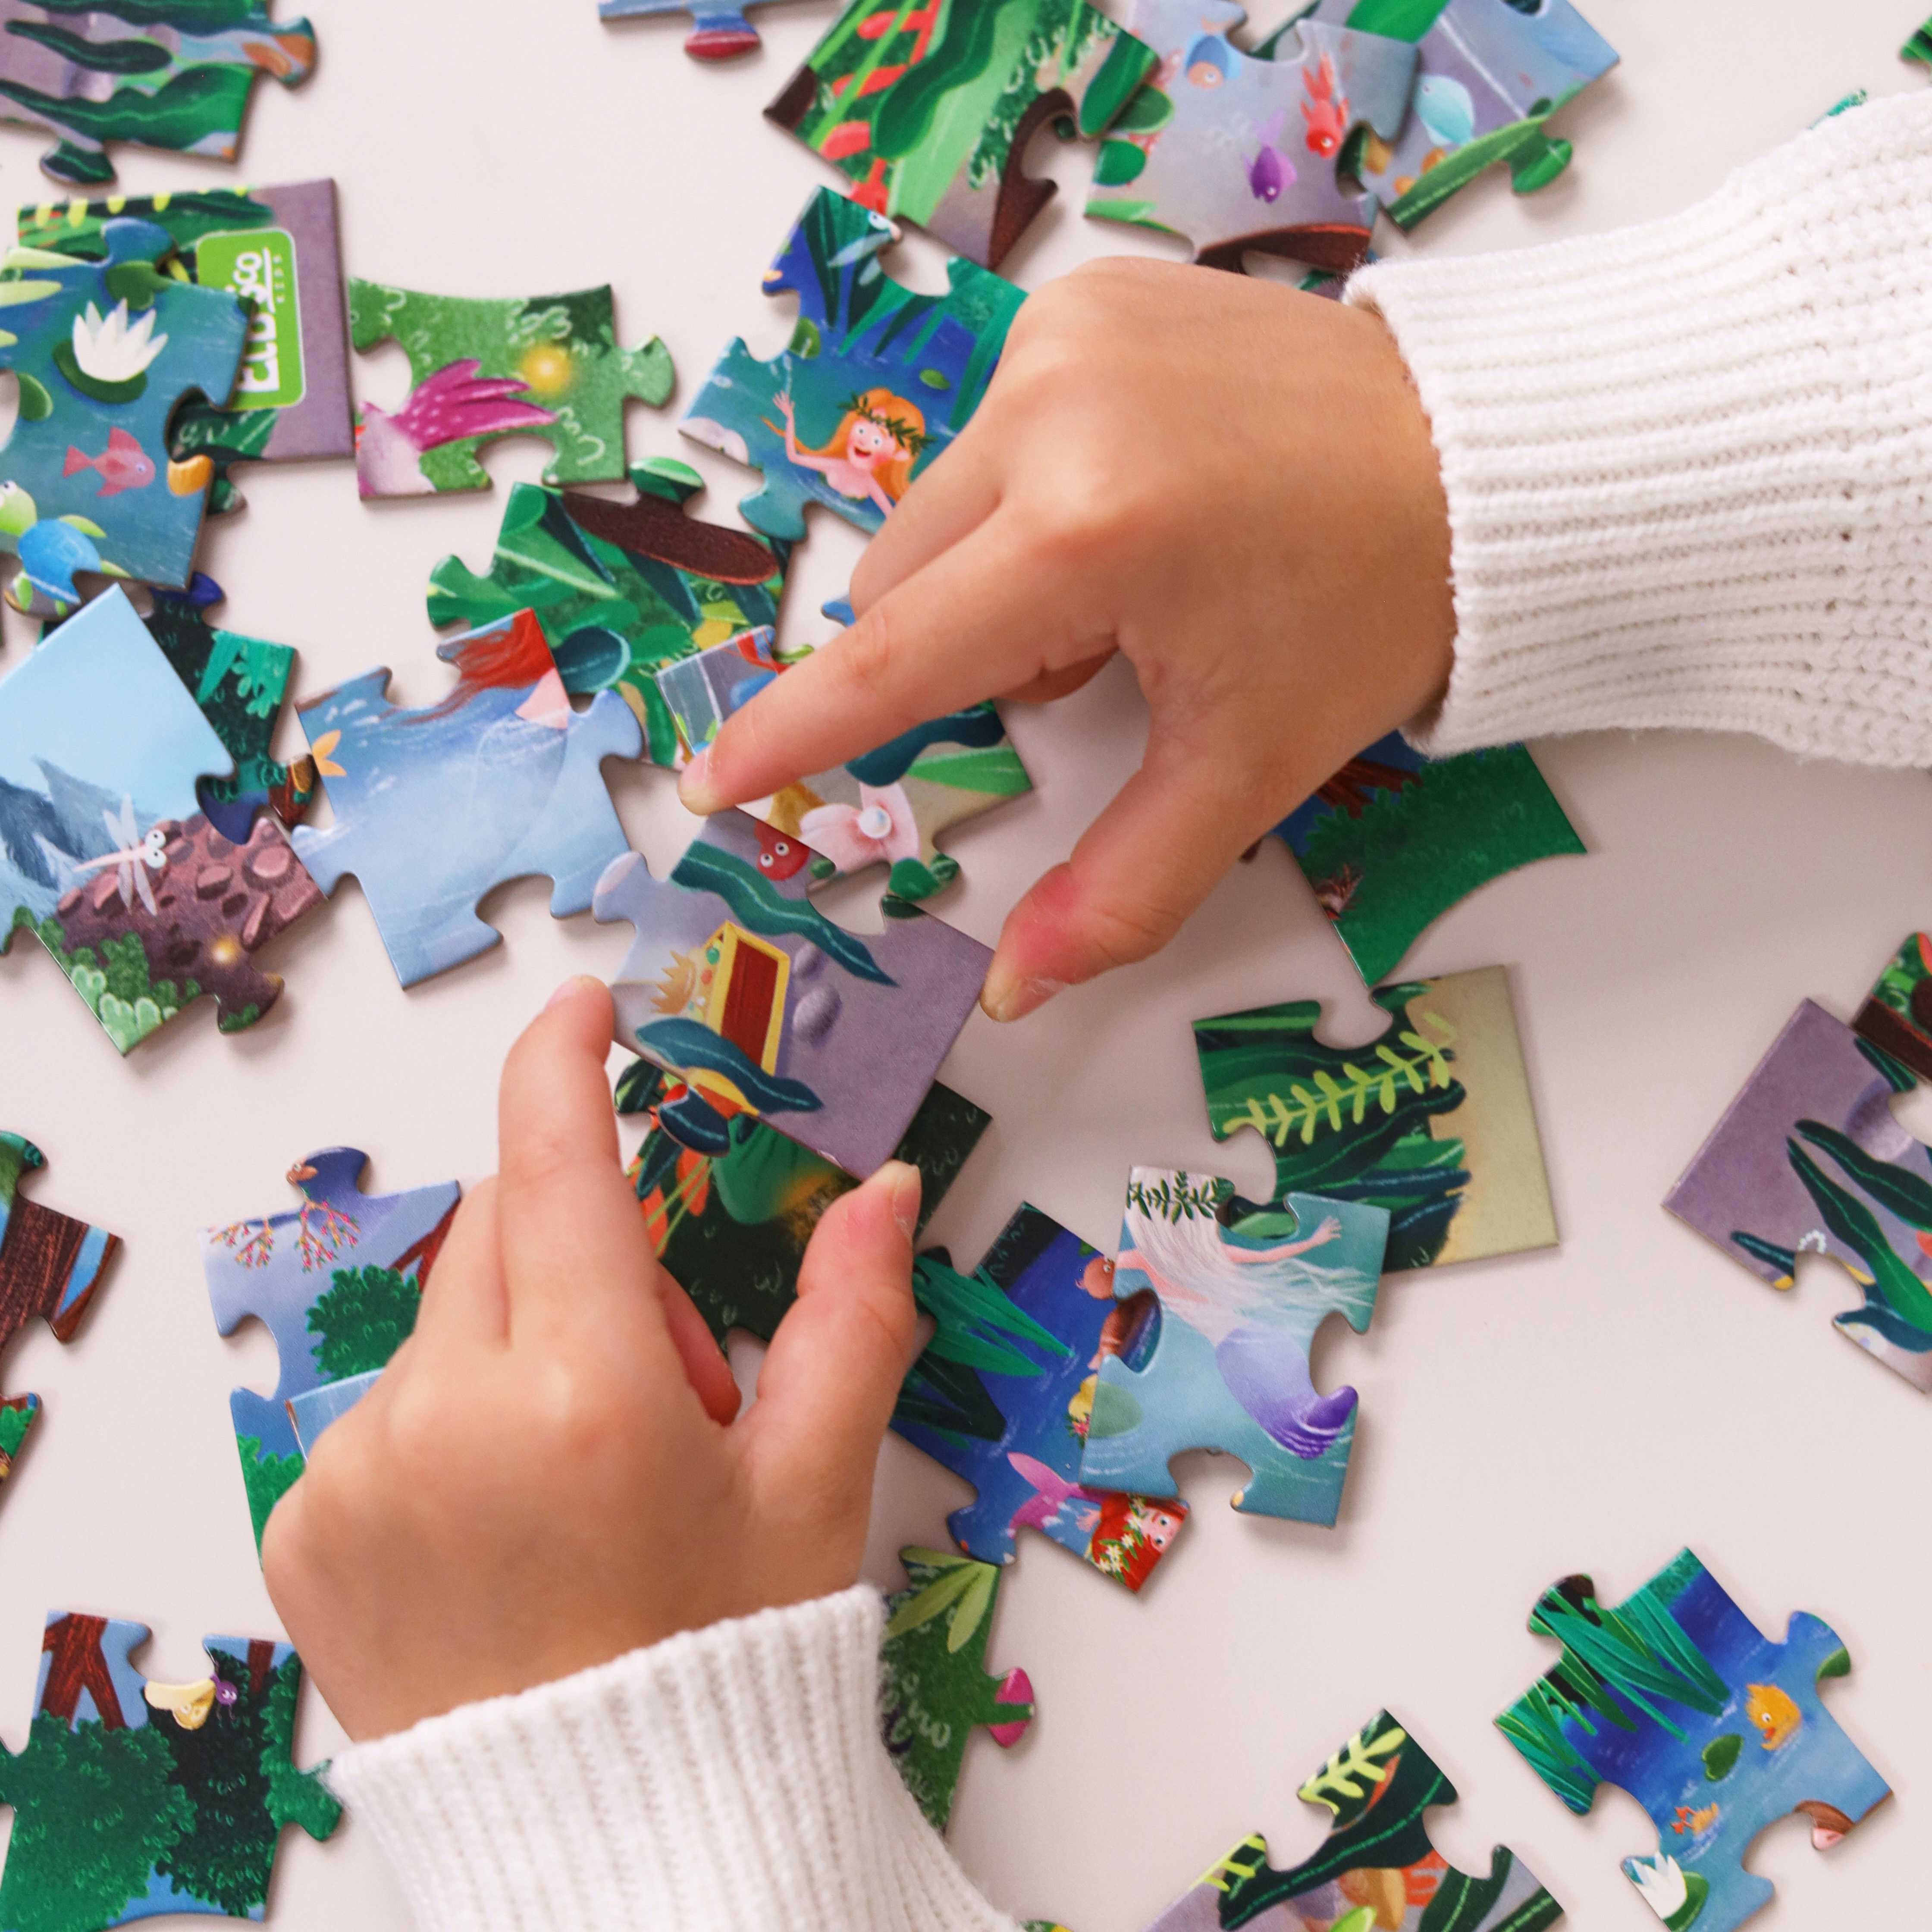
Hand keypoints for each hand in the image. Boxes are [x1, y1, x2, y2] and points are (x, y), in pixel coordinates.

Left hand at [261, 977, 921, 1740]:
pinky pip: (385, 1409)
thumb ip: (851, 1316)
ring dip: (517, 1343)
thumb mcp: (811, 1483)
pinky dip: (448, 1422)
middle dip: (585, 1250)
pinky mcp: (304, 1527)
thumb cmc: (723, 1653)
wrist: (608, 1833)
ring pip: (449, 1319)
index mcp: (581, 1393)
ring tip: (579, 1474)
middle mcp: (446, 1418)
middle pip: (509, 1227)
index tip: (579, 1008)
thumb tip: (889, 1189)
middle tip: (655, 1376)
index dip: (565, 1061)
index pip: (559, 1162)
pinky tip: (504, 1519)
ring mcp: (357, 1475)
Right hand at [679, 257, 1453, 1018]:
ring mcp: (1065, 336)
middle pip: (909, 583)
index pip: (897, 657)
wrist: (1484, 461)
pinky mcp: (1088, 296)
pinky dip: (1032, 492)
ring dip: (998, 571)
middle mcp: (1053, 409)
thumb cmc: (1369, 611)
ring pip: (942, 508)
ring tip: (1130, 573)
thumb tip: (1017, 986)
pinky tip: (1139, 496)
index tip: (721, 776)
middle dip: (971, 650)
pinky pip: (995, 429)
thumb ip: (1120, 887)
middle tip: (1096, 662)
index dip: (800, 731)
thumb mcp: (1244, 768)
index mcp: (1090, 531)